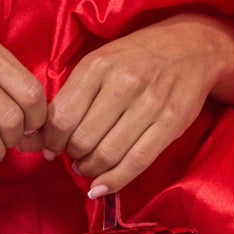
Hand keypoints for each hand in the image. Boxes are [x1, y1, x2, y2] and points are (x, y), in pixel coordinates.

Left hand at [47, 13, 233, 195]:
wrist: (192, 46)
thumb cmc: (138, 56)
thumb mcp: (101, 62)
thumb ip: (73, 94)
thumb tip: (42, 136)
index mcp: (98, 66)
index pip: (61, 117)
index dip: (50, 141)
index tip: (50, 148)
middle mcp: (123, 83)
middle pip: (82, 139)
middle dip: (71, 155)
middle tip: (73, 156)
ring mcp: (149, 104)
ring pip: (106, 154)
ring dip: (90, 168)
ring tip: (88, 166)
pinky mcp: (170, 122)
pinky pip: (136, 161)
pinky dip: (113, 182)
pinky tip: (100, 188)